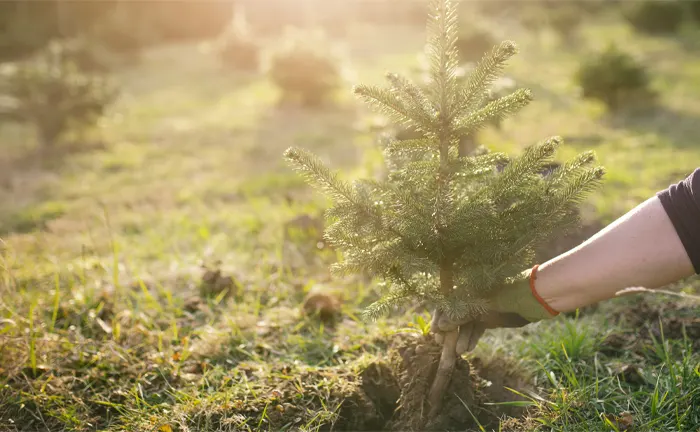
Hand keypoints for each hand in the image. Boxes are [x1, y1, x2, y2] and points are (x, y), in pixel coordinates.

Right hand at [431, 267, 556, 354]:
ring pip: (465, 324)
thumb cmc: (505, 296)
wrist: (533, 297)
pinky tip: (468, 348)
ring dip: (461, 337)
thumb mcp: (480, 308)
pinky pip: (476, 328)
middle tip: (443, 346)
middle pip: (454, 315)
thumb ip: (459, 317)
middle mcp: (470, 297)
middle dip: (449, 331)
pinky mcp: (489, 318)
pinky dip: (472, 338)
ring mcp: (480, 308)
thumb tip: (439, 327)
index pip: (446, 303)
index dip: (438, 318)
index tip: (435, 333)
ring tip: (459, 352)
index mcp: (466, 289)